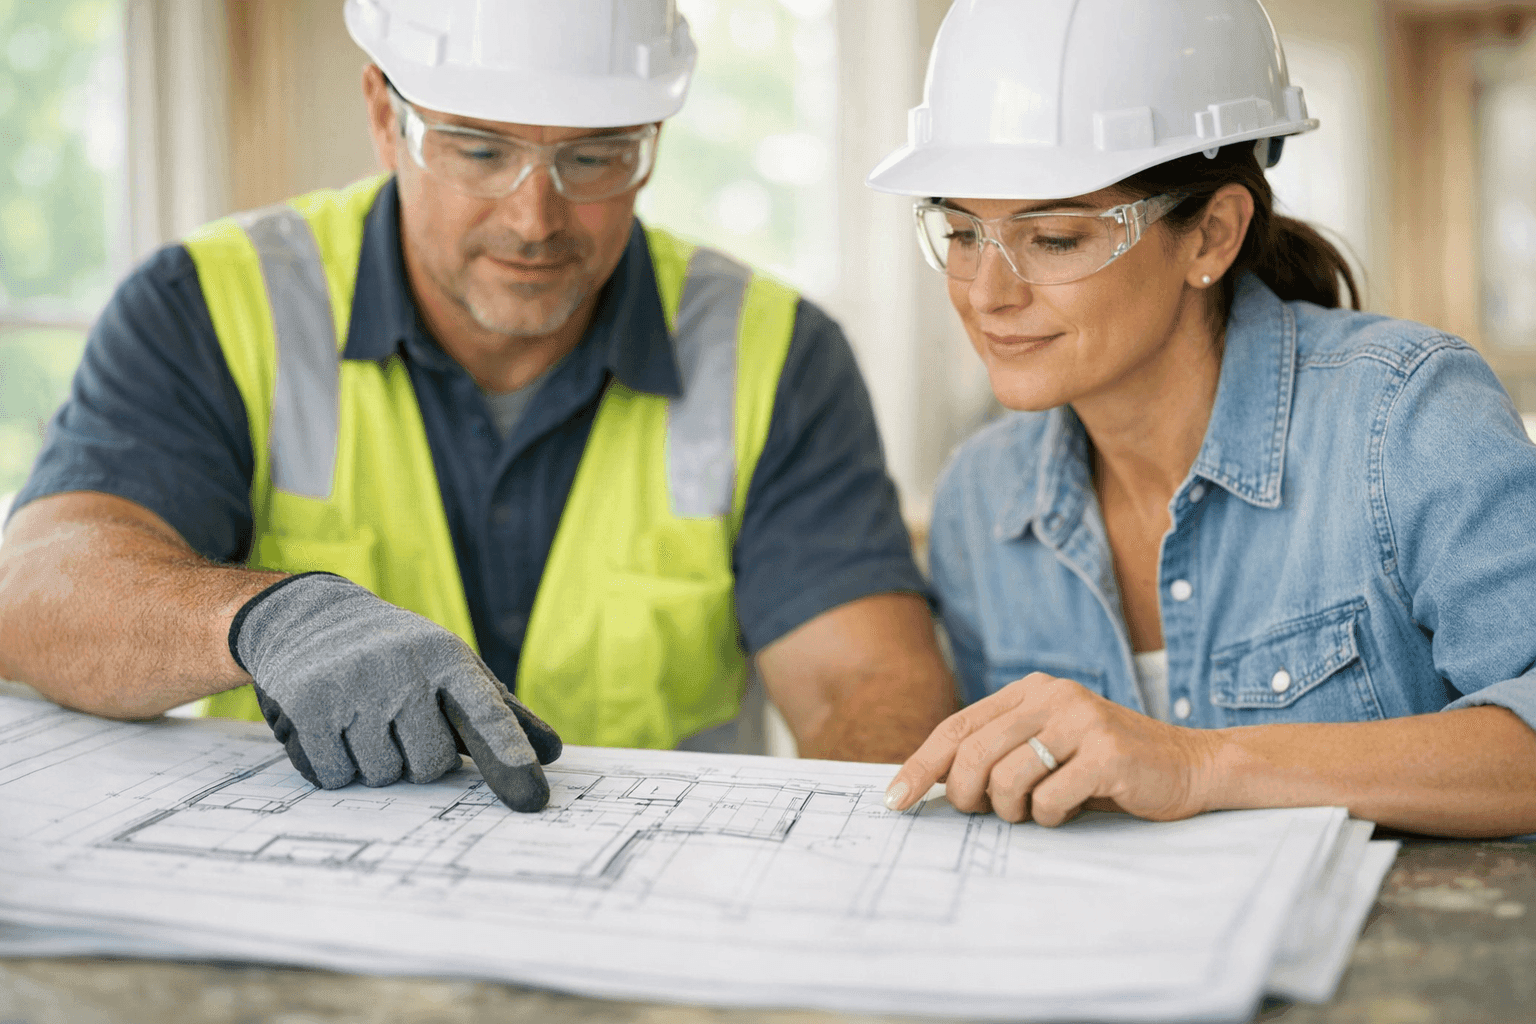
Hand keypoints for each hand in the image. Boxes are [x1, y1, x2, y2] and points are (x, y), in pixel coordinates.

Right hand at [230, 573, 561, 811]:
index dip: (510, 757)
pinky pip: (334, 775)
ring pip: (380, 775)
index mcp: (448, 660)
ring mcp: (354, 686)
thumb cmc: (401, 656)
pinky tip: (331, 728)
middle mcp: (403, 670)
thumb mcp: (452, 670)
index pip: (487, 715)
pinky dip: (334, 764)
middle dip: (418, 761)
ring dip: (374, 763)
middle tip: (401, 726)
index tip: (533, 798)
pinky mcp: (307, 705)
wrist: (313, 618)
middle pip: (430, 766)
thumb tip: (552, 753)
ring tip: (364, 721)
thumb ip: (499, 713)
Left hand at [884, 673, 1217, 825]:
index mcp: (1031, 690)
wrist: (1191, 766)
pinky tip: (1072, 810)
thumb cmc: (1108, 766)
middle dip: (966, 795)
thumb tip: (935, 782)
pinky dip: (1052, 817)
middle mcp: (1053, 696)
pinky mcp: (1107, 752)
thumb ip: (1001, 750)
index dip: (921, 765)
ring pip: (1007, 778)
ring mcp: (1081, 721)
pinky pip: (1050, 799)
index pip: (957, 727)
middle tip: (982, 814)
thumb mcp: (1049, 745)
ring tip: (1038, 810)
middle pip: (973, 753)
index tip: (895, 800)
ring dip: (1014, 810)